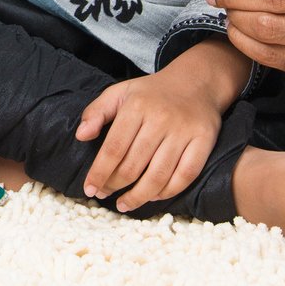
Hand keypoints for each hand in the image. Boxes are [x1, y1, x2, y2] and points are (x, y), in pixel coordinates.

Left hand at [75, 41, 245, 210]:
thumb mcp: (120, 92)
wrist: (196, 82)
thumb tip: (81, 136)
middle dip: (114, 185)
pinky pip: (185, 176)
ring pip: (158, 176)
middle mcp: (161, 119)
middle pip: (133, 165)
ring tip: (124, 204)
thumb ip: (96, 112)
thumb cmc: (152, 92)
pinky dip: (168, 192)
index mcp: (137, 107)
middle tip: (104, 195)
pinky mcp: (204, 141)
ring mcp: (184, 131)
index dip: (99, 173)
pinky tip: (153, 196)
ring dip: (138, 196)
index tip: (89, 188)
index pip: (113, 148)